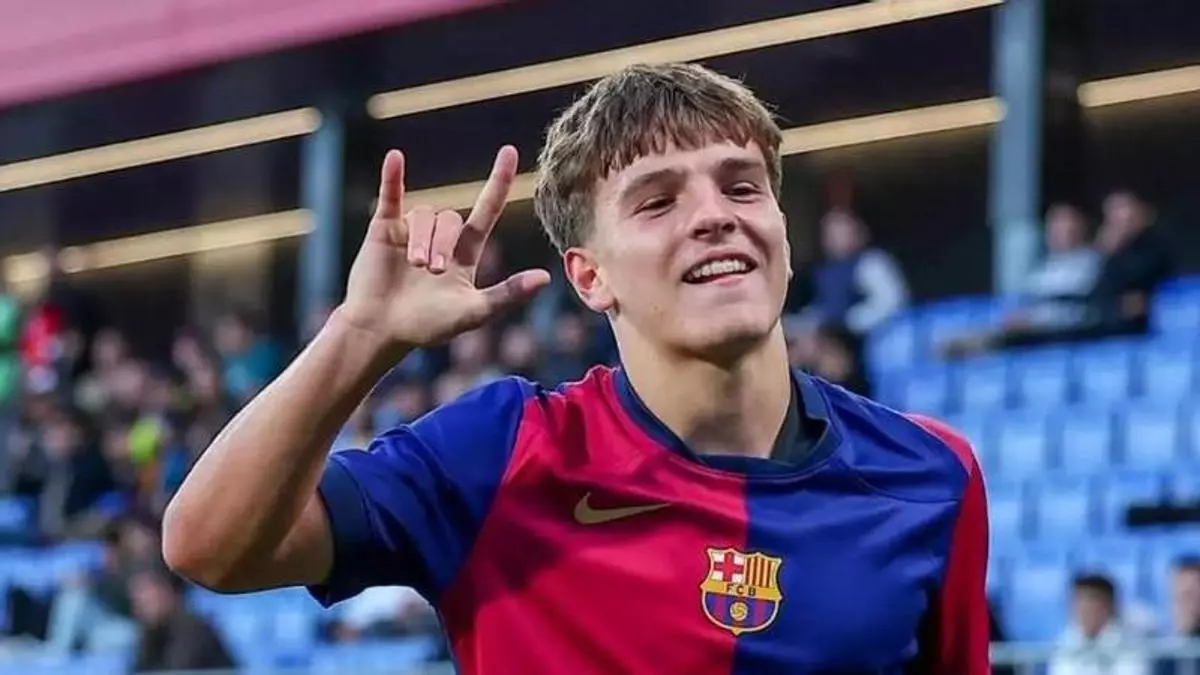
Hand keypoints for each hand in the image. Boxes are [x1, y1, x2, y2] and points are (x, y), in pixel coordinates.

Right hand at [339, 146, 549, 349]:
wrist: (381, 330)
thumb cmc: (426, 326)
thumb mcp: (473, 312)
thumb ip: (507, 294)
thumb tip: (547, 278)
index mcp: (464, 252)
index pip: (487, 209)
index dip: (499, 182)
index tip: (510, 152)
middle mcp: (439, 237)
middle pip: (451, 218)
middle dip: (443, 243)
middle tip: (433, 272)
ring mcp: (411, 231)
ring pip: (425, 214)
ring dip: (423, 239)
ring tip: (415, 265)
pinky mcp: (384, 229)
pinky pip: (391, 196)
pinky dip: (392, 177)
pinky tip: (395, 158)